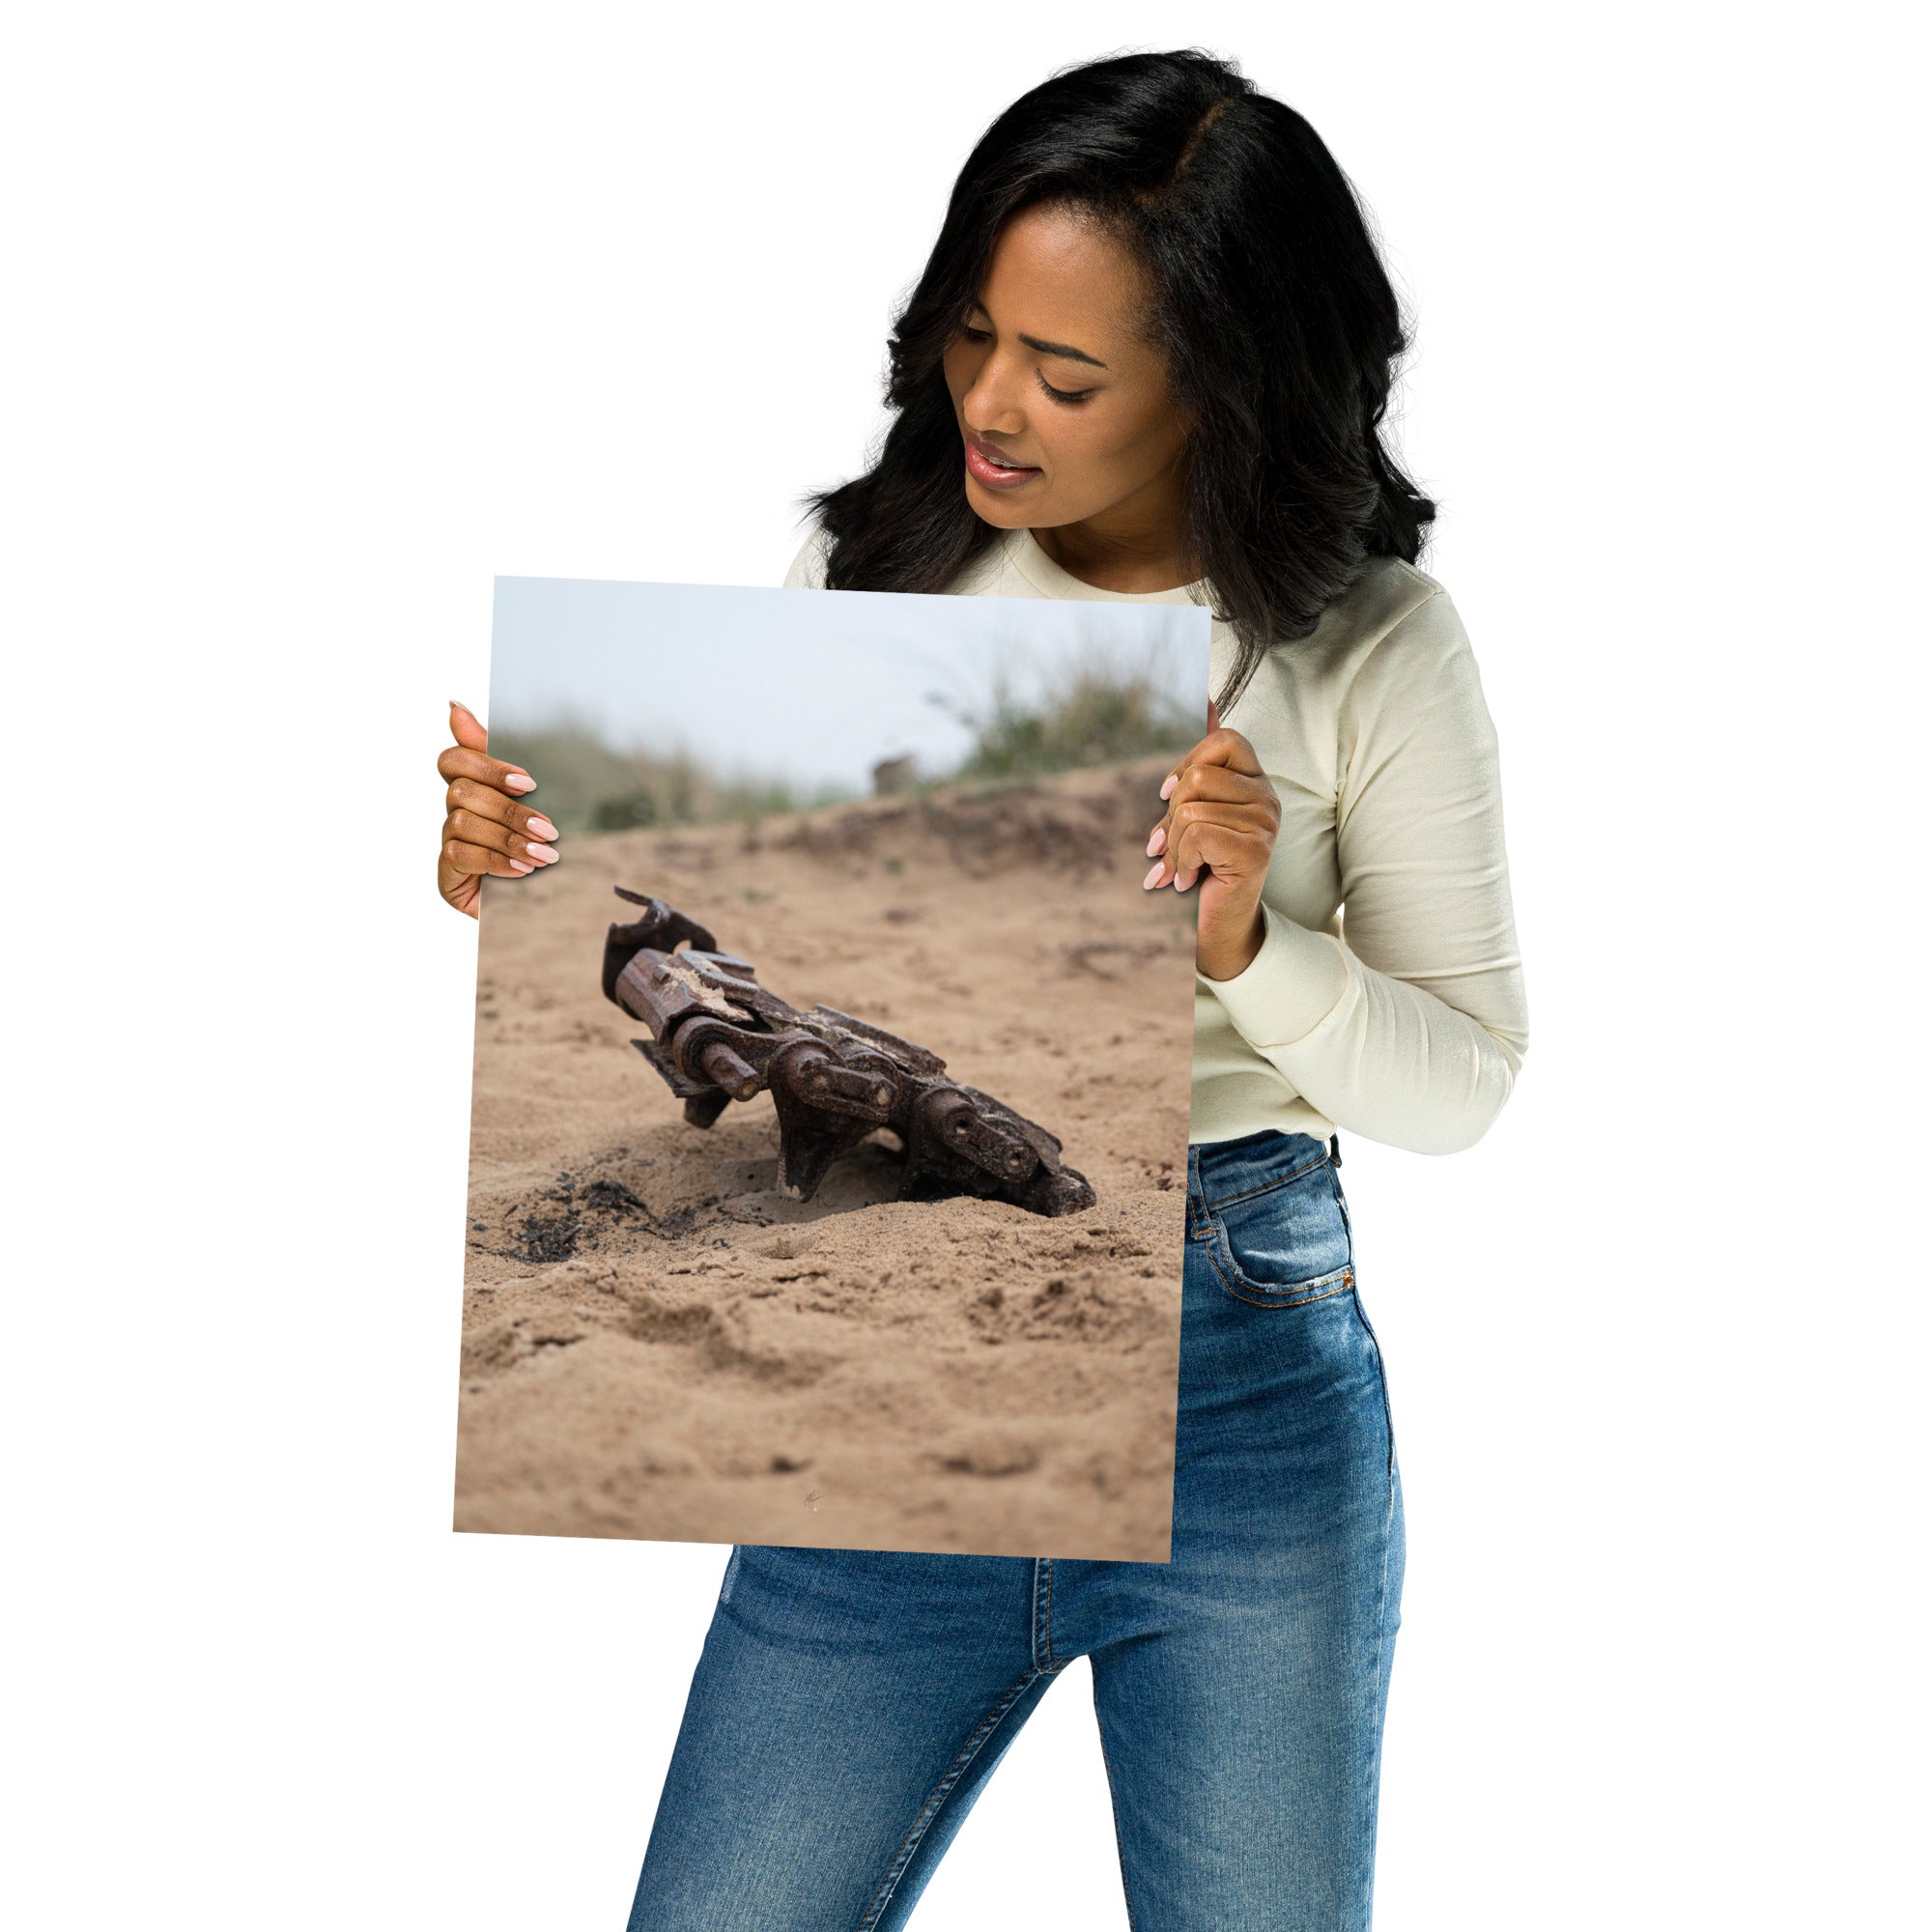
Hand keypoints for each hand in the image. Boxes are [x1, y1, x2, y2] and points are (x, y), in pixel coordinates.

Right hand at [436, 699, 559, 918]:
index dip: (487, 766)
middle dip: (510, 811)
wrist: (535, 907)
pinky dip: (497, 861)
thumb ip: (501, 760)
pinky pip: (461, 855)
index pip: (454, 759)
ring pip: (463, 823)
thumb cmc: (533, 848)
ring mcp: (447, 844)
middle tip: (550, 830)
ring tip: (545, 856)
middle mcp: (453, 813)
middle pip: (462, 792)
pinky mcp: (446, 875)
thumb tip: (453, 705)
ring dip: (509, 839)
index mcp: (472, 789)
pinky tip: (523, 872)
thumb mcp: (530, 802)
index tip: (529, 783)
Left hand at [1142, 698, 1279, 980]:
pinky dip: (1180, 862)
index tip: (1168, 796)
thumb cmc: (1204, 866)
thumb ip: (1196, 771)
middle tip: (1169, 847)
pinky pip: (1197, 835)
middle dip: (1171, 816)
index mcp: (1256, 782)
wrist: (1220, 924)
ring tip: (1181, 869)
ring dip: (1174, 846)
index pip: (1224, 740)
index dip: (1187, 763)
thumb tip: (1208, 698)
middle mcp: (1268, 798)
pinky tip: (1187, 880)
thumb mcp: (1193, 814)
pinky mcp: (1256, 850)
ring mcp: (1266, 824)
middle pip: (1198, 778)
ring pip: (1191, 809)